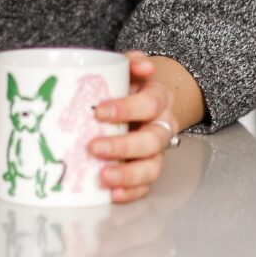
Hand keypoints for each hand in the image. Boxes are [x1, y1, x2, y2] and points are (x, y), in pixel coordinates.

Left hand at [88, 50, 177, 203]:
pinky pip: (146, 186)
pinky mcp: (149, 169)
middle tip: (93, 147)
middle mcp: (162, 126)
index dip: (126, 108)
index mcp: (159, 99)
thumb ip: (132, 62)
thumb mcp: (130, 68)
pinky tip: (112, 194)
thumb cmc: (131, 85)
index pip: (148, 104)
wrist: (146, 101)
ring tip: (103, 177)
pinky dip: (131, 192)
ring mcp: (157, 151)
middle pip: (151, 141)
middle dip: (122, 146)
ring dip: (128, 174)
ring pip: (152, 167)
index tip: (98, 112)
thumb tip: (142, 65)